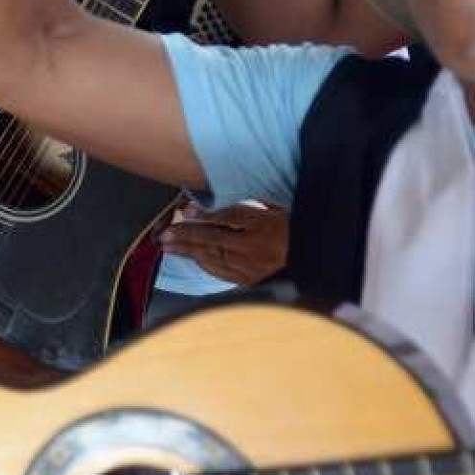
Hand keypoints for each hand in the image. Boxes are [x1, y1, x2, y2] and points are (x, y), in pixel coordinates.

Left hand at [161, 201, 287, 285]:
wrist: (311, 258)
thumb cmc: (291, 228)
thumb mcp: (275, 207)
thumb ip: (248, 202)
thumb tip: (216, 195)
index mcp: (263, 224)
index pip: (228, 217)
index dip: (204, 214)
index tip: (184, 211)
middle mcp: (255, 246)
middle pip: (213, 238)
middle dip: (185, 235)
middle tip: (164, 234)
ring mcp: (251, 266)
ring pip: (213, 256)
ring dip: (188, 251)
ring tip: (168, 246)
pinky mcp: (249, 279)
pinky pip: (221, 271)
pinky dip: (204, 263)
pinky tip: (191, 258)